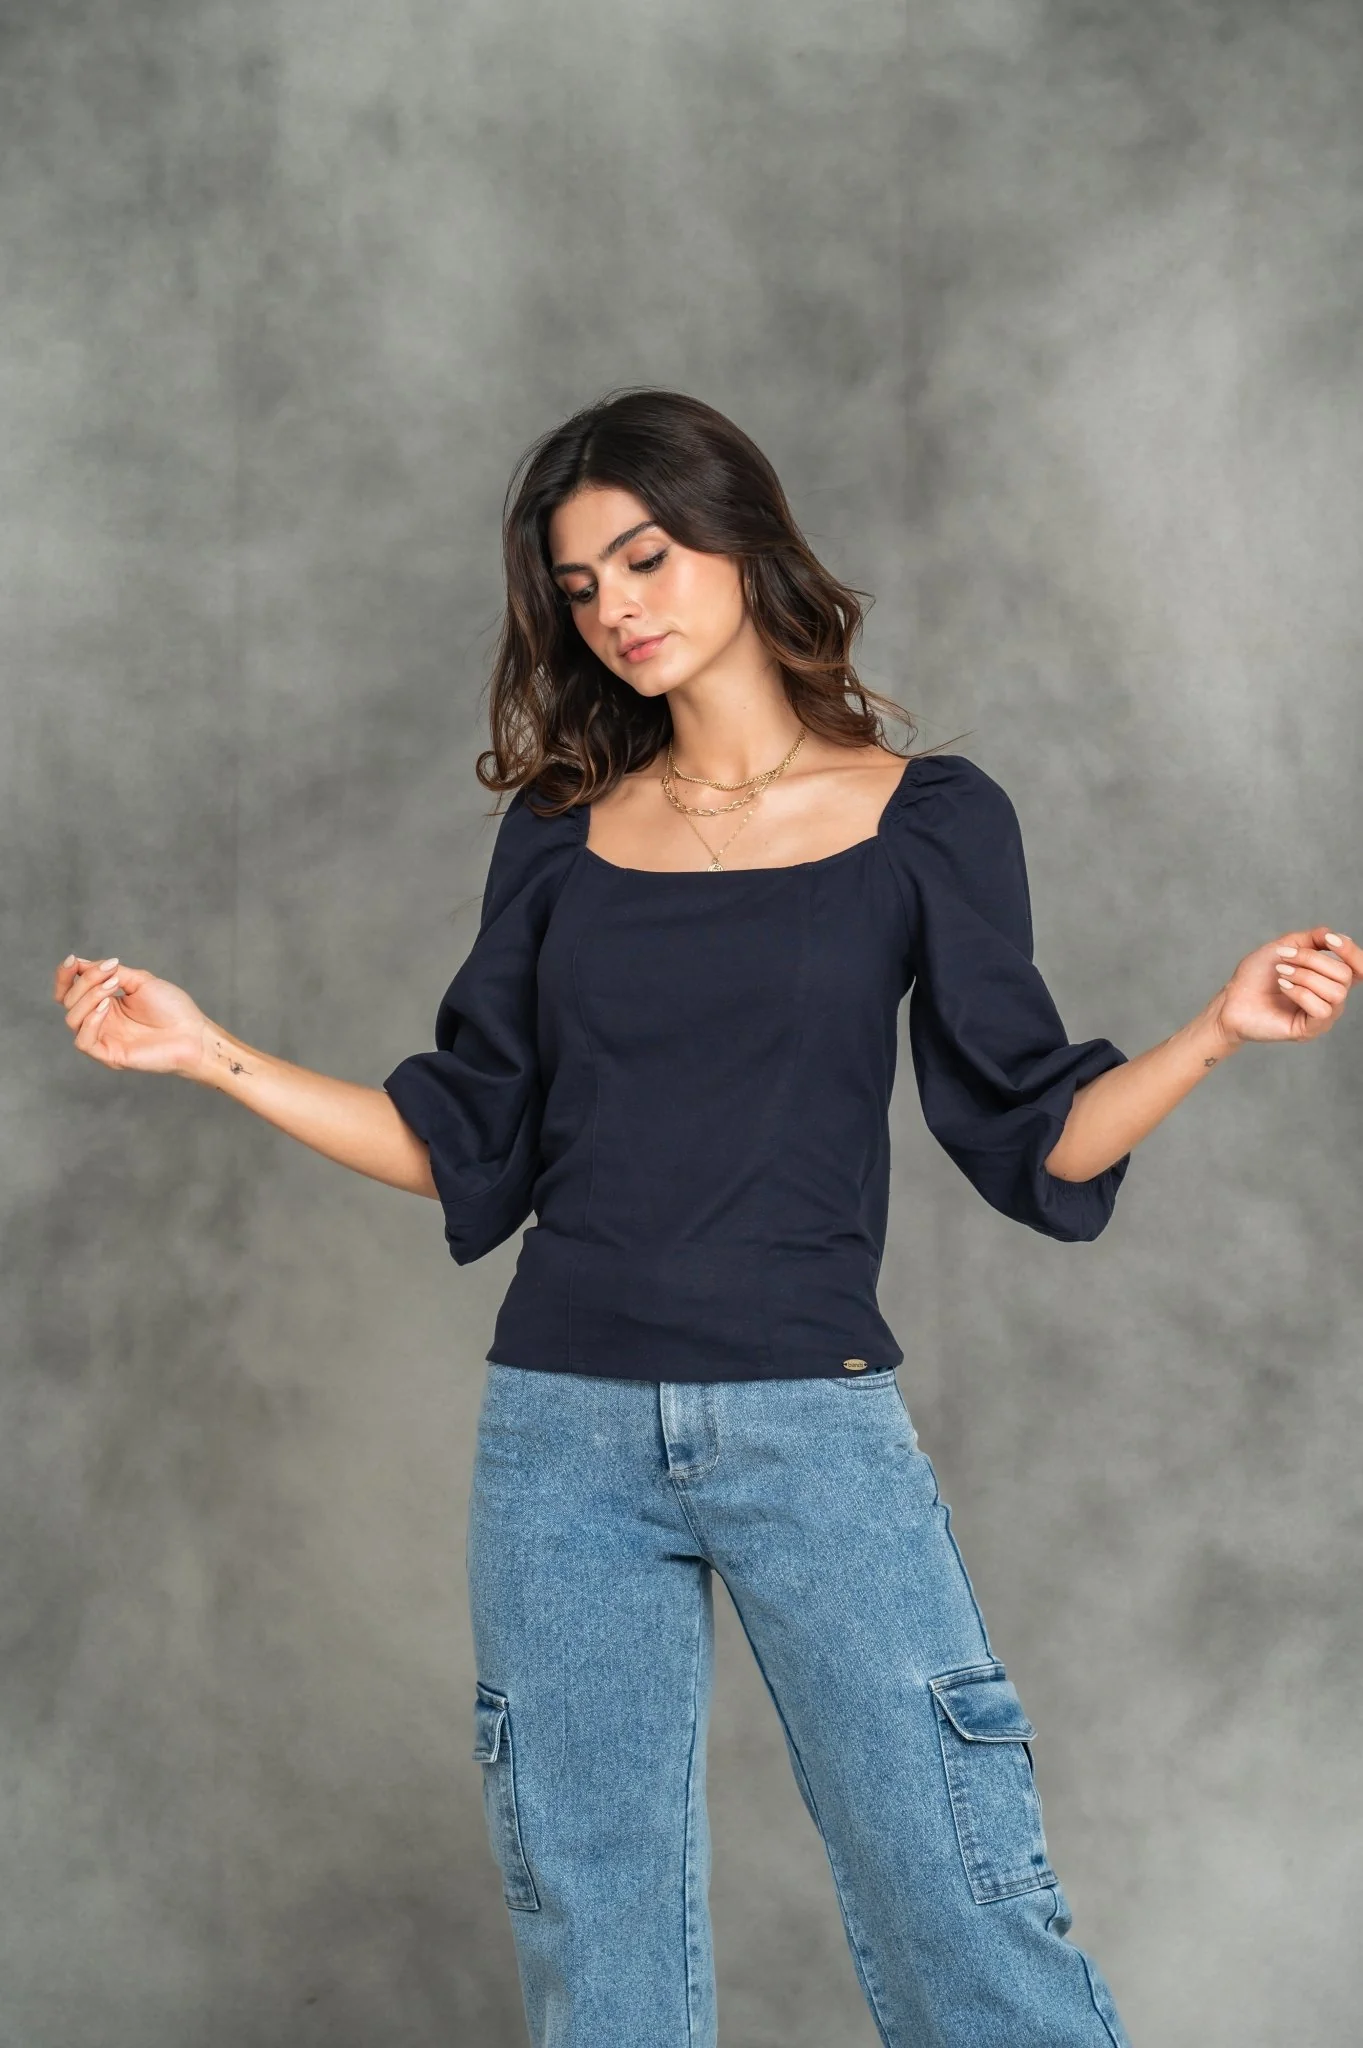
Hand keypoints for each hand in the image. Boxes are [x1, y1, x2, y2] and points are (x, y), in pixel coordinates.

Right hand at [53, 953, 210, 1076]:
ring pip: (72, 1018)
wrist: (194, 1034)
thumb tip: (83, 963)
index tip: (73, 960)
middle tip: (111, 975)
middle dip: (85, 982)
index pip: (70, 990)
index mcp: (105, 1003)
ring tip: (112, 988)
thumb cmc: (173, 1009)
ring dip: (88, 997)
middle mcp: (100, 1021)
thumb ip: (111, 973)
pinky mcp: (108, 1055)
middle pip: (68, 1000)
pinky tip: (107, 1007)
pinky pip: (83, 1041)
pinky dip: (90, 1021)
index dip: (65, 975)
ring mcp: (103, 1038)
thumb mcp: (140, 981)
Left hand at [1211, 926, 1356, 1049]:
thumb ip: (1312, 939)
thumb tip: (1336, 935)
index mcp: (1329, 977)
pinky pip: (1321, 1009)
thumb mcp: (1285, 947)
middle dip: (1312, 961)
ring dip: (1304, 977)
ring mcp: (1322, 1016)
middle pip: (1344, 974)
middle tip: (1283, 960)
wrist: (1231, 998)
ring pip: (1336, 992)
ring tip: (1281, 974)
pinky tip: (1283, 988)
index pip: (1359, 967)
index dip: (1352, 952)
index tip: (1329, 941)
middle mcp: (1331, 997)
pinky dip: (1300, 993)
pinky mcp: (1310, 1030)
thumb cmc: (1256, 975)